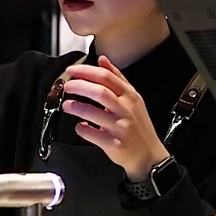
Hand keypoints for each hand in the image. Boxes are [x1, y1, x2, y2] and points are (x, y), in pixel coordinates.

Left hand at [60, 55, 170, 181]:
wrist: (149, 155)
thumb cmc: (138, 126)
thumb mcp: (133, 98)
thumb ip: (117, 78)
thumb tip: (102, 60)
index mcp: (130, 96)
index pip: (106, 77)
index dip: (86, 71)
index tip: (72, 71)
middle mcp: (126, 110)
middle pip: (100, 92)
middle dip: (79, 86)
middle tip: (68, 86)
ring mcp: (120, 127)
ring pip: (94, 113)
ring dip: (77, 107)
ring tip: (67, 105)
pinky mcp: (114, 144)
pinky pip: (93, 134)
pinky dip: (82, 129)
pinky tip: (79, 126)